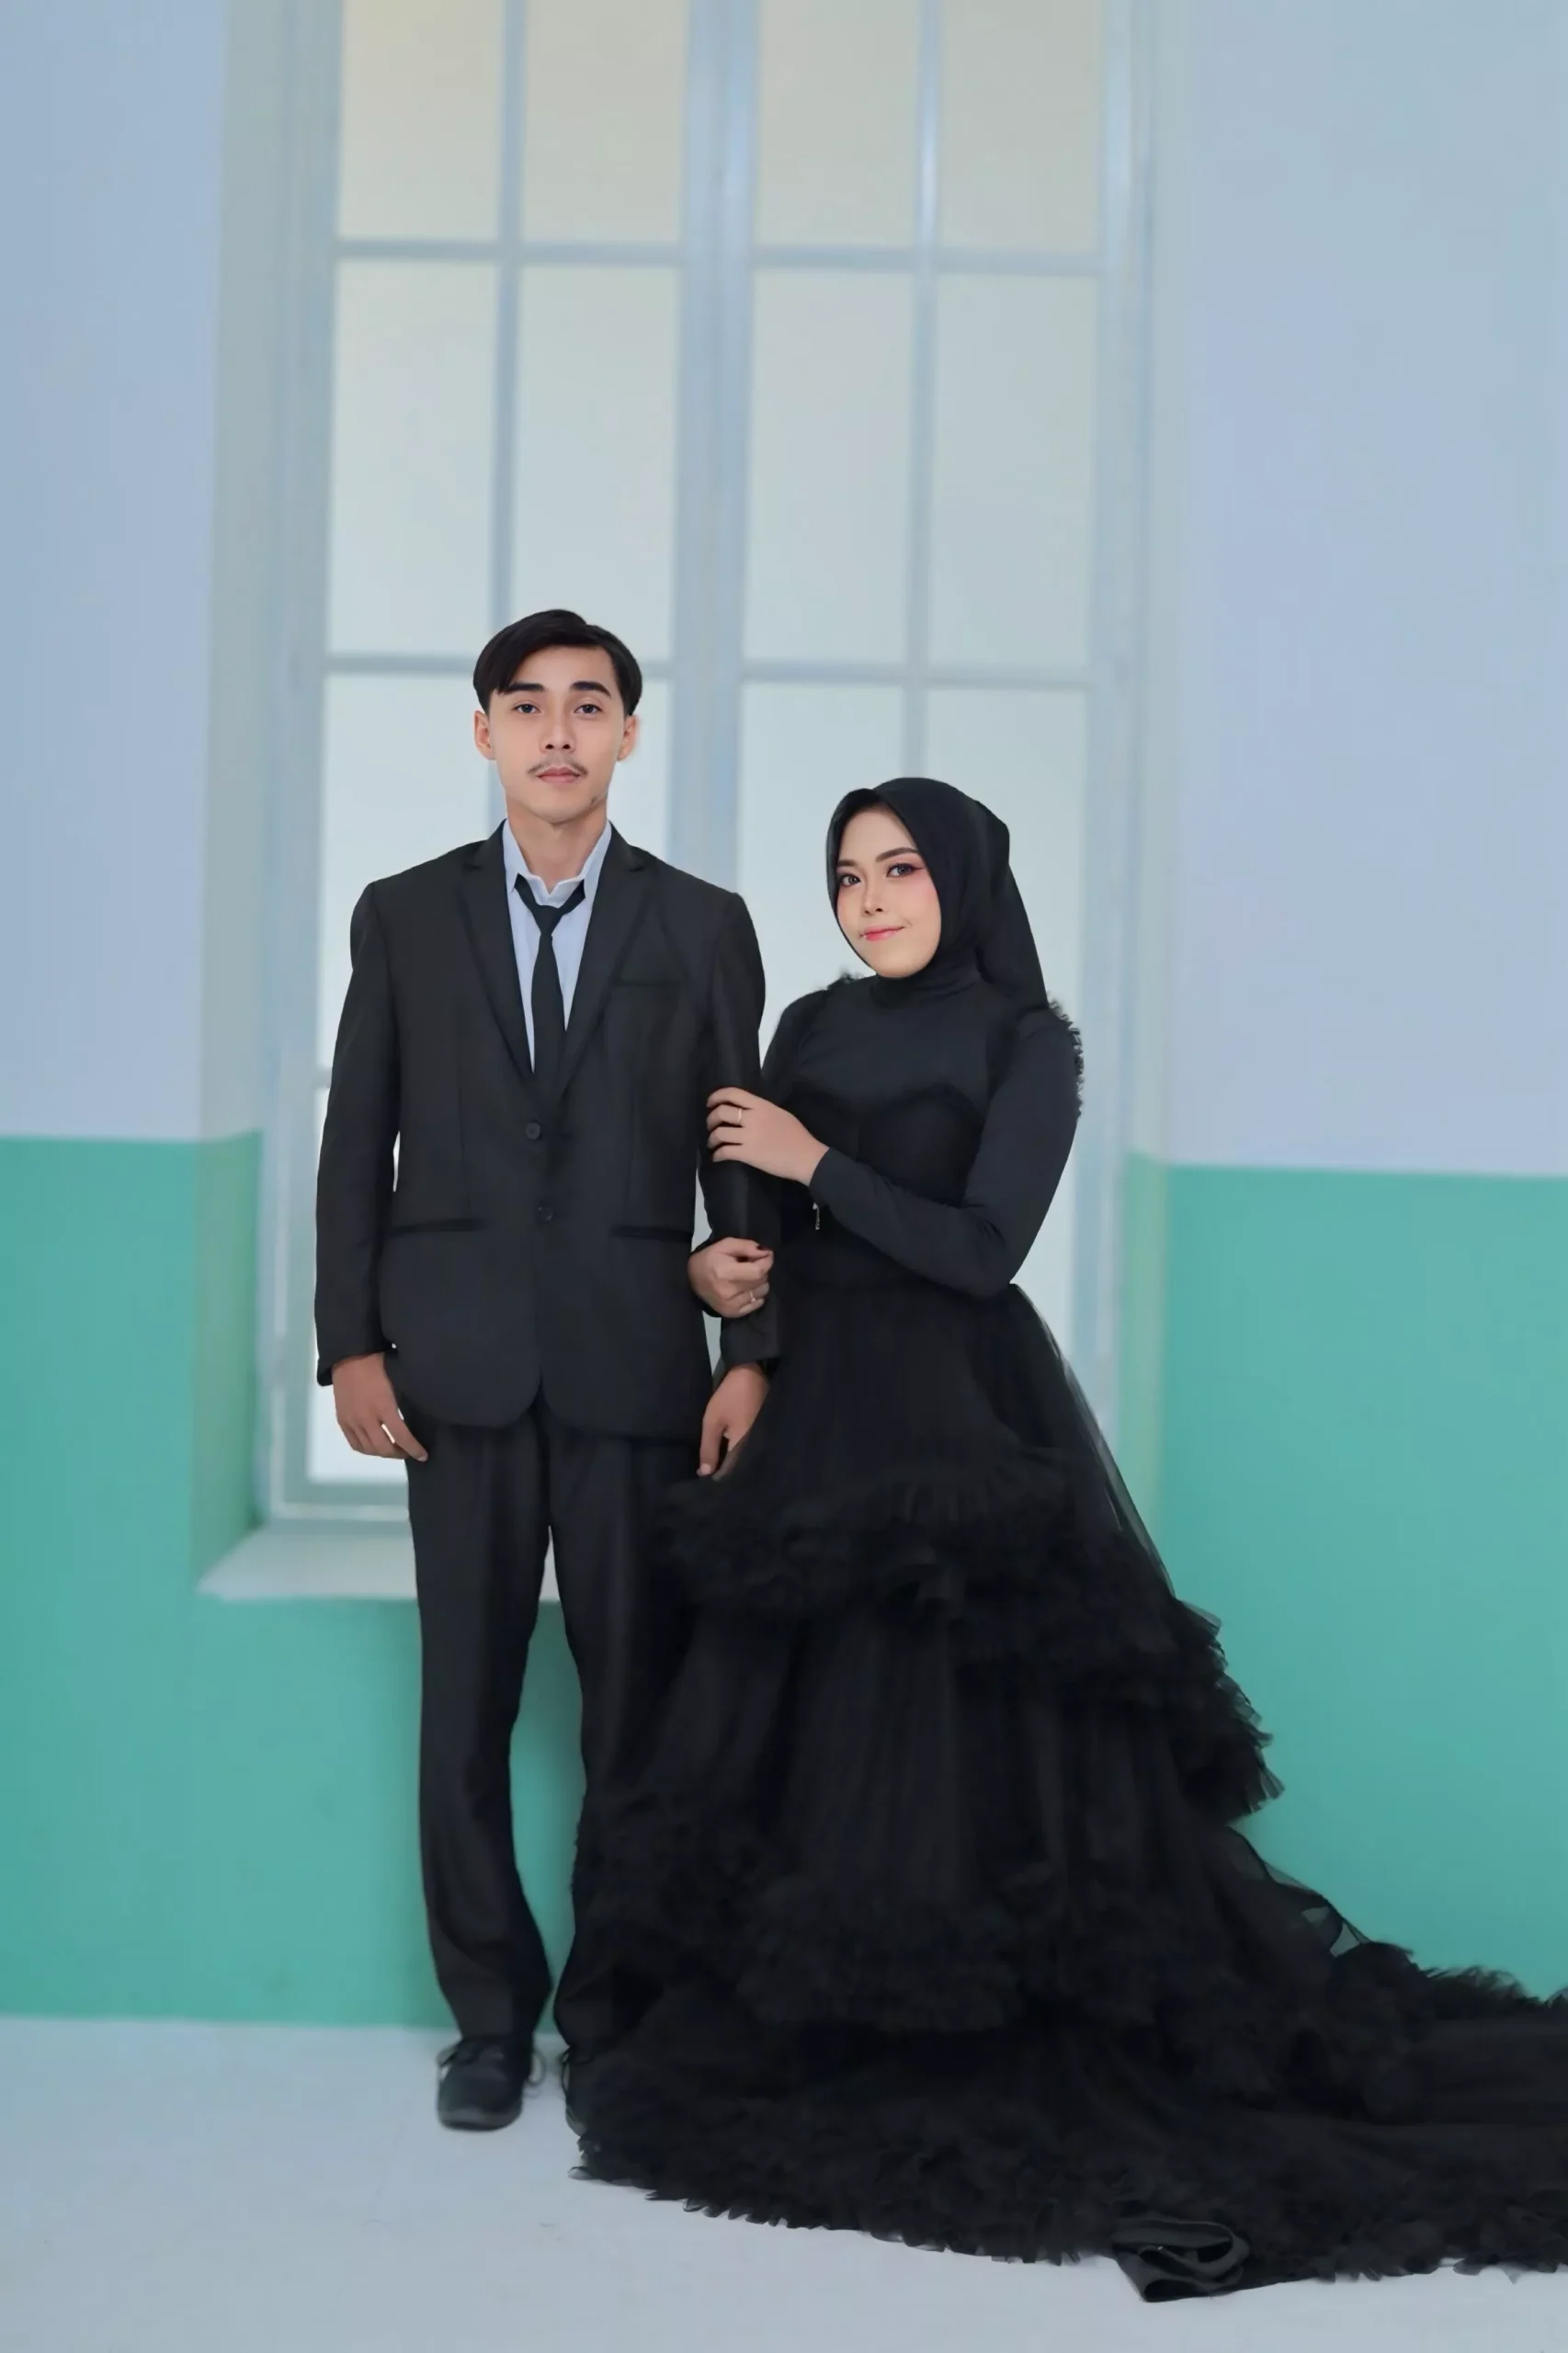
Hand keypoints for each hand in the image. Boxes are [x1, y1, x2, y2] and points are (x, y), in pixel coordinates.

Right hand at [332, 1353, 427, 1460]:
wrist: (349, 1355)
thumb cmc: (377, 1363)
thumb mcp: (397, 1380)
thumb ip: (405, 1400)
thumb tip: (420, 1413)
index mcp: (384, 1406)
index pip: (401, 1436)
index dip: (414, 1449)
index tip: (423, 1455)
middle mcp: (366, 1418)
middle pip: (384, 1448)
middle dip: (400, 1453)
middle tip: (409, 1451)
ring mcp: (352, 1421)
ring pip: (369, 1449)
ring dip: (383, 1453)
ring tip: (394, 1449)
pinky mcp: (342, 1420)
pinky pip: (354, 1444)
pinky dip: (367, 1450)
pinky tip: (375, 1447)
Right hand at [689, 1237, 772, 1317]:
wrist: (689, 1279)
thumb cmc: (708, 1259)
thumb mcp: (725, 1245)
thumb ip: (747, 1247)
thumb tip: (766, 1252)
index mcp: (726, 1273)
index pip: (758, 1271)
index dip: (767, 1262)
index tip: (767, 1255)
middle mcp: (729, 1292)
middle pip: (761, 1281)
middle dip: (762, 1270)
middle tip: (753, 1264)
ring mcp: (730, 1305)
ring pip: (761, 1293)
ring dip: (760, 1283)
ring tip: (748, 1277)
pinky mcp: (731, 1313)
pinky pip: (756, 1304)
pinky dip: (756, 1295)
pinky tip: (747, 1289)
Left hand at [698, 1364, 767, 1476]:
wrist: (752, 1374)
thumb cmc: (730, 1397)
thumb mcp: (713, 1421)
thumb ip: (708, 1448)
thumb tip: (705, 1473)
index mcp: (744, 1448)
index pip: (729, 1473)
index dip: (715, 1478)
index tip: (703, 1479)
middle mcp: (756, 1449)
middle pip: (739, 1469)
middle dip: (724, 1472)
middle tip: (708, 1472)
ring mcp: (762, 1441)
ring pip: (745, 1460)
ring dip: (732, 1463)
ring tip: (717, 1464)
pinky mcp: (763, 1434)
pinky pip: (750, 1450)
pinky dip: (739, 1453)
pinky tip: (729, 1451)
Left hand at [707, 1088, 825, 1185]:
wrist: (806, 1156)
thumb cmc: (797, 1135)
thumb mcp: (780, 1114)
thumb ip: (762, 1110)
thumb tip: (746, 1111)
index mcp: (762, 1106)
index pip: (733, 1094)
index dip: (717, 1096)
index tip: (710, 1103)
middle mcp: (752, 1118)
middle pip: (721, 1112)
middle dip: (711, 1119)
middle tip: (711, 1126)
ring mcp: (749, 1136)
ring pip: (720, 1133)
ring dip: (712, 1139)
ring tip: (713, 1144)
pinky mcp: (748, 1154)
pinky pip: (725, 1151)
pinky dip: (717, 1155)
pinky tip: (717, 1157)